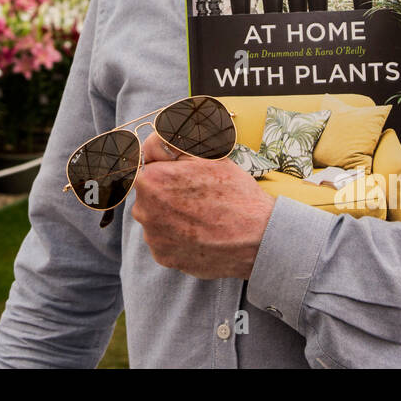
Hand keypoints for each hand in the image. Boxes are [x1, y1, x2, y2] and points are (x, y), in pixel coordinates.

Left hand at [132, 131, 274, 279]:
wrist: (257, 235)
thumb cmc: (234, 191)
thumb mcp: (205, 154)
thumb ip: (168, 144)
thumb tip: (148, 144)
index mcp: (151, 179)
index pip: (148, 169)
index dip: (168, 171)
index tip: (185, 178)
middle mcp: (144, 210)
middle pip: (149, 195)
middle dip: (167, 194)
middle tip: (197, 197)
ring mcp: (152, 236)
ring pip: (156, 219)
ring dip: (171, 216)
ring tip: (201, 217)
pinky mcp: (163, 257)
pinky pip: (163, 241)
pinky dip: (177, 238)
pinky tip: (199, 233)